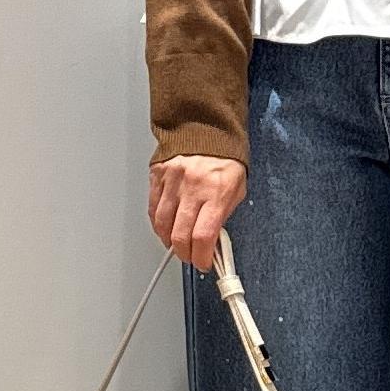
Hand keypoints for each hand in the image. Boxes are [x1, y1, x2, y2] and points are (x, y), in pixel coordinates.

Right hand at [148, 155, 246, 271]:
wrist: (205, 126)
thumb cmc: (224, 159)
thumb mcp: (237, 189)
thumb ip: (224, 215)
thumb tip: (212, 239)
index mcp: (216, 193)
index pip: (203, 237)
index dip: (201, 258)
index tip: (203, 264)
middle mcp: (192, 188)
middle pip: (180, 235)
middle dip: (185, 254)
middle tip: (190, 257)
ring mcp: (172, 182)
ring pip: (162, 224)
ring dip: (169, 241)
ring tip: (177, 244)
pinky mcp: (158, 176)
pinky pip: (153, 208)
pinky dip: (157, 224)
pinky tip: (165, 228)